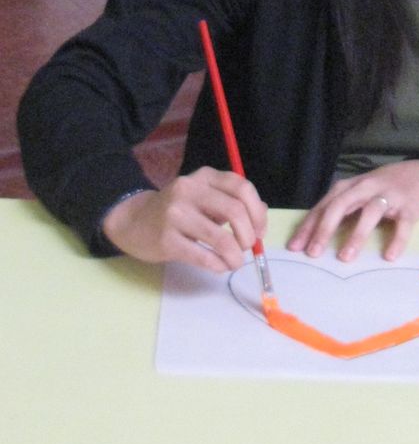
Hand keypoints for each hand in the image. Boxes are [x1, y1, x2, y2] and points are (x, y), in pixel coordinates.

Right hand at [102, 167, 267, 271]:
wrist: (133, 221)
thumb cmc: (178, 211)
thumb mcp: (204, 198)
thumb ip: (232, 203)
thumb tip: (261, 217)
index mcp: (204, 177)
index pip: (241, 187)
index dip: (257, 212)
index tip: (260, 230)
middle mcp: (189, 189)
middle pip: (235, 211)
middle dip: (248, 235)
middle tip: (246, 247)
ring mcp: (175, 214)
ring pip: (221, 238)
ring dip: (235, 256)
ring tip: (235, 261)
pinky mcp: (166, 239)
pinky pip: (203, 256)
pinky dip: (218, 265)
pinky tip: (219, 266)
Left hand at [287, 160, 418, 262]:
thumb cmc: (383, 187)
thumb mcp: (358, 192)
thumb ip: (339, 208)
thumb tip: (313, 234)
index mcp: (350, 187)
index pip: (324, 205)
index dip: (308, 225)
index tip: (295, 247)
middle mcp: (366, 188)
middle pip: (341, 205)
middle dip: (325, 229)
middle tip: (313, 252)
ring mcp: (389, 196)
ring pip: (370, 212)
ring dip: (356, 235)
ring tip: (344, 258)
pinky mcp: (410, 207)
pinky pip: (403, 225)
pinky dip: (397, 240)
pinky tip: (389, 256)